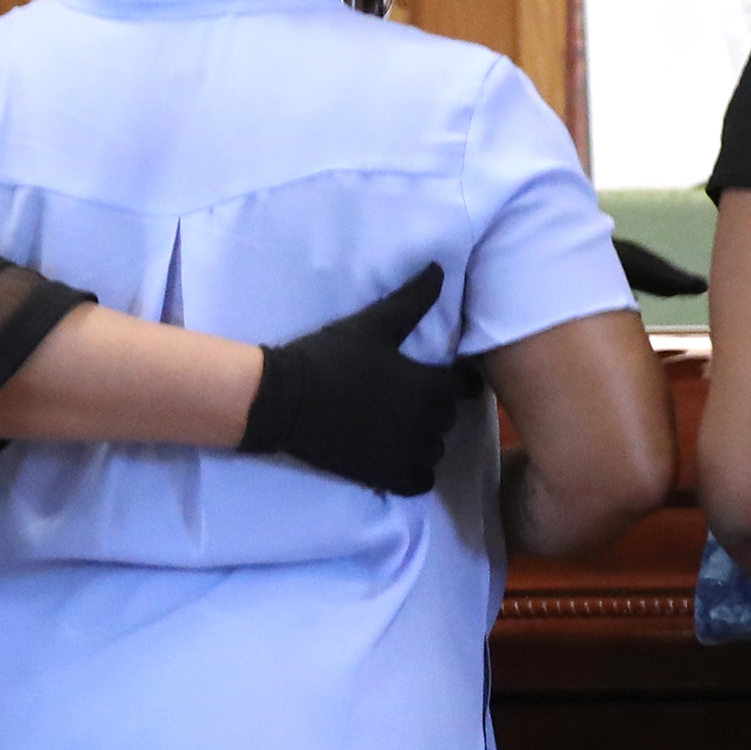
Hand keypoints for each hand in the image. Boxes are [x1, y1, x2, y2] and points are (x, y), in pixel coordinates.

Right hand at [239, 263, 471, 496]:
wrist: (283, 399)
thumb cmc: (329, 357)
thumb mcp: (374, 324)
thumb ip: (413, 299)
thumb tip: (440, 268)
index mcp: (430, 387)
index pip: (467, 385)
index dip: (457, 377)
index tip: (439, 372)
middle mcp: (427, 425)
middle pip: (449, 417)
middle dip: (436, 406)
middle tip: (410, 393)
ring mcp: (406, 454)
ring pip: (436, 449)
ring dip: (425, 438)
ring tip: (400, 423)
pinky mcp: (385, 477)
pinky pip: (420, 481)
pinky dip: (415, 470)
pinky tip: (396, 453)